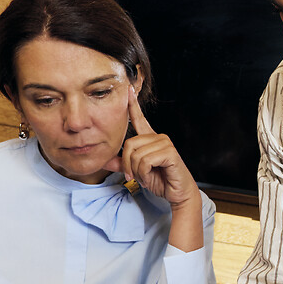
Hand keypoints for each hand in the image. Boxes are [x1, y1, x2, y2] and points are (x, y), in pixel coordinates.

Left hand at [105, 87, 199, 211]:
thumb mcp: (137, 172)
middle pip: (129, 144)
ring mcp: (165, 143)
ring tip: (146, 177)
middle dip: (128, 164)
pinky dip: (145, 173)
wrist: (178, 193)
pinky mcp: (170, 152)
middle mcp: (158, 137)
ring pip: (136, 154)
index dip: (132, 104)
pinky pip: (145, 160)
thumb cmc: (161, 181)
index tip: (128, 90)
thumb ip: (122, 164)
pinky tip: (152, 177)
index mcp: (150, 139)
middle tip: (135, 176)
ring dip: (137, 171)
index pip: (139, 118)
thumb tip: (104, 160)